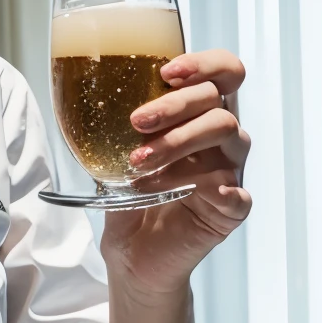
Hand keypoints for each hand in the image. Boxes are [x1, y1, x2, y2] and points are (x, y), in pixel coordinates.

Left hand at [98, 49, 250, 297]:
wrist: (133, 257)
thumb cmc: (129, 201)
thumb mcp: (115, 156)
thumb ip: (115, 125)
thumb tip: (88, 92)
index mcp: (199, 116)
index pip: (224, 73)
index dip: (204, 64)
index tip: (167, 72)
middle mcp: (221, 139)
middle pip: (219, 101)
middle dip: (175, 105)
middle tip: (138, 122)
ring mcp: (231, 171)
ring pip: (225, 132)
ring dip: (178, 142)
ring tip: (139, 162)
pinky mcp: (233, 208)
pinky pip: (232, 189)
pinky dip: (200, 186)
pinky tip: (168, 193)